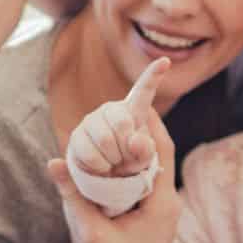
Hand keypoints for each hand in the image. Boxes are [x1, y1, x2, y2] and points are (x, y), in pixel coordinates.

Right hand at [45, 102, 180, 242]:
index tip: (138, 97)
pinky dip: (133, 170)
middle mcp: (167, 204)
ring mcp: (163, 213)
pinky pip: (147, 186)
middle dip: (142, 130)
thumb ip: (73, 195)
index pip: (161, 148)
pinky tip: (117, 161)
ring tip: (122, 126)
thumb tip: (53, 162)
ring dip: (138, 150)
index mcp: (161, 202)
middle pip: (159, 155)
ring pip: (153, 170)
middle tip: (126, 105)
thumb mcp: (89, 231)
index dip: (149, 121)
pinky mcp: (155, 221)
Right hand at [68, 58, 167, 178]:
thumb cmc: (130, 166)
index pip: (144, 91)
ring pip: (105, 140)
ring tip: (113, 163)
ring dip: (113, 160)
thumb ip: (147, 151)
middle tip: (125, 159)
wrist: (104, 181)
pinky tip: (100, 167)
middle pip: (123, 124)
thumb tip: (134, 139)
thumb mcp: (145, 162)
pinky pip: (90, 154)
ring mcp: (91, 121)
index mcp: (134, 111)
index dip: (153, 75)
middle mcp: (111, 110)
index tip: (165, 61)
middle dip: (126, 149)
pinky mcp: (77, 135)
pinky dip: (99, 167)